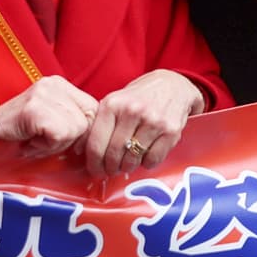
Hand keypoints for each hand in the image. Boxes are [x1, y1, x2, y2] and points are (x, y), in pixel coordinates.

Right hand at [0, 75, 95, 157]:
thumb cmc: (17, 141)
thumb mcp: (52, 127)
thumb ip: (76, 125)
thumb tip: (103, 140)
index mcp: (61, 85)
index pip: (96, 111)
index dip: (84, 134)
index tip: (60, 142)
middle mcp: (54, 83)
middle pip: (89, 121)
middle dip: (70, 140)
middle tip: (42, 141)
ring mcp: (43, 93)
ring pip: (77, 129)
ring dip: (56, 145)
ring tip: (33, 140)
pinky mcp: (34, 108)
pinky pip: (60, 135)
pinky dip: (45, 147)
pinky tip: (28, 142)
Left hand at [82, 70, 205, 177]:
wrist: (173, 85)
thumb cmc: (139, 96)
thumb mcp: (116, 100)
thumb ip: (102, 123)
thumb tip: (83, 152)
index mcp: (112, 104)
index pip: (96, 144)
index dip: (94, 163)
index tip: (95, 170)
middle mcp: (132, 111)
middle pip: (113, 155)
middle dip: (110, 168)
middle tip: (111, 171)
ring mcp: (153, 121)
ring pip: (132, 159)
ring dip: (127, 167)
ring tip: (126, 164)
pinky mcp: (171, 131)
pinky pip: (153, 159)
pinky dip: (147, 163)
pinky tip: (144, 156)